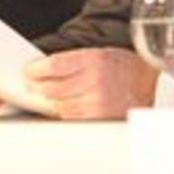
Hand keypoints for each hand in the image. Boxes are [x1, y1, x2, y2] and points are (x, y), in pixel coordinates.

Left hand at [23, 47, 156, 119]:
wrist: (144, 81)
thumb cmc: (120, 65)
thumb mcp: (95, 53)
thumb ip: (69, 62)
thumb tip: (40, 72)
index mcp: (92, 60)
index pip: (53, 66)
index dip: (36, 70)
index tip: (29, 72)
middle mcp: (94, 82)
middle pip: (52, 89)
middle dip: (38, 87)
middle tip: (33, 85)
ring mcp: (97, 103)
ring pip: (59, 106)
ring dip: (50, 102)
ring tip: (47, 96)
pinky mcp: (99, 119)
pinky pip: (71, 119)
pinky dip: (63, 113)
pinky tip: (62, 107)